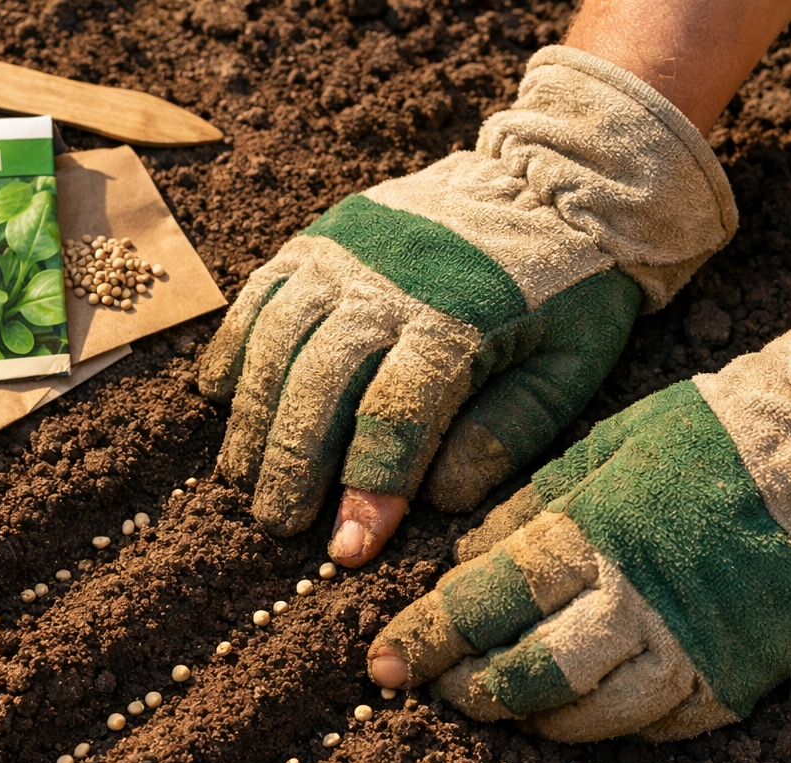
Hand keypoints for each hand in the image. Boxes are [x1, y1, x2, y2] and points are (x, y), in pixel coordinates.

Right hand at [199, 46, 736, 562]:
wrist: (550, 182)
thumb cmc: (567, 292)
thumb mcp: (569, 367)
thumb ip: (509, 432)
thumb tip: (436, 499)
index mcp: (458, 321)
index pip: (397, 415)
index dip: (368, 489)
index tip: (348, 552)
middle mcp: (388, 284)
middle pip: (320, 382)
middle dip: (291, 462)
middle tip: (277, 523)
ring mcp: (345, 255)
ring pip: (276, 342)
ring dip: (252, 416)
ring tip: (240, 478)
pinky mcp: (320, 239)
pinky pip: (259, 296)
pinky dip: (233, 347)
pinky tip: (220, 397)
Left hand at [369, 312, 790, 741]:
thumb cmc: (705, 440)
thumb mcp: (600, 449)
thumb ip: (526, 510)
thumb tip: (463, 562)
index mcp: (589, 534)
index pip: (482, 603)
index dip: (423, 639)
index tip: (381, 663)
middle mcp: (629, 602)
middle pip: (523, 671)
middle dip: (463, 688)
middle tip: (429, 689)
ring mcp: (683, 650)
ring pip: (582, 714)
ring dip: (525, 717)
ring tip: (491, 704)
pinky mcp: (729, 681)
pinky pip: (650, 727)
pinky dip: (599, 726)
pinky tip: (570, 714)